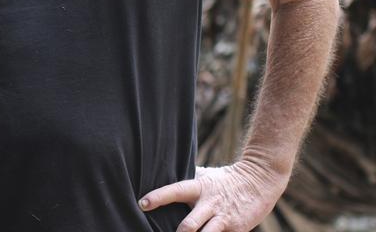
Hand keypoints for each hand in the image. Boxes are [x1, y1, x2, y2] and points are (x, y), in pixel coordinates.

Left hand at [139, 161, 287, 231]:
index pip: (175, 191)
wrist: (260, 180)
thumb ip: (186, 182)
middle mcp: (210, 204)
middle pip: (190, 225)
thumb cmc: (225, 179)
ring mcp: (224, 219)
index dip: (158, 197)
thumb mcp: (205, 176)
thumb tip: (160, 177)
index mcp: (199, 188)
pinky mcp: (237, 230)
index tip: (142, 203)